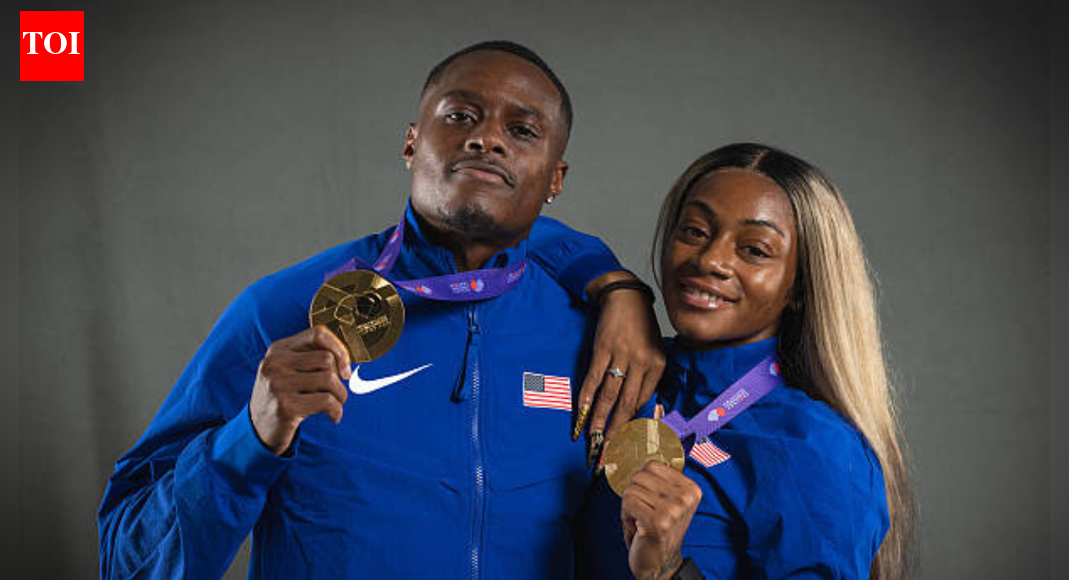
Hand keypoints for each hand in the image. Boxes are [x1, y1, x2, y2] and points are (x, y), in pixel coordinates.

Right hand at [249, 326, 350, 454]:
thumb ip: (312, 358)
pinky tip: (333, 417)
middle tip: (336, 392)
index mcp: (278, 349)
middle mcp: (274, 363)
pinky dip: (337, 410)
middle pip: (327, 359)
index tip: (344, 369)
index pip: (318, 334)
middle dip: (339, 378)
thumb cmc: (284, 396)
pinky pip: (327, 402)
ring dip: (340, 395)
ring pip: (329, 379)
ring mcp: (277, 385)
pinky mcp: (285, 407)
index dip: (339, 349)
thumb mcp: (289, 370)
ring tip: (335, 405)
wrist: (259, 429)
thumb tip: (345, 361)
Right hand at [576, 272, 665, 448]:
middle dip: (616, 433)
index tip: (625, 446)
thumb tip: (636, 408)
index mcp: (657, 366)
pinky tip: (581, 414)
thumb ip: (647, 378)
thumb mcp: (654, 350)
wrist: (625, 295)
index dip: (632, 427)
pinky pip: (593, 379)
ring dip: (599, 421)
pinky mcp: (603, 349)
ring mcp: (621, 356)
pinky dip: (585, 398)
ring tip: (593, 442)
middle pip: (627, 406)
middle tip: (608, 455)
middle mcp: (642, 363)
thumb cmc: (640, 326)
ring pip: (609, 396)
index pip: (643, 404)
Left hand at [621, 461, 701, 579]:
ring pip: (631, 489)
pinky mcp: (658, 521)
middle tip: (644, 513)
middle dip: (635, 495)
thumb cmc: (658, 530)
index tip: (651, 501)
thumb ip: (660, 480)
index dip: (644, 483)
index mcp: (691, 489)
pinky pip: (627, 502)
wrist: (659, 563)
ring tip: (641, 521)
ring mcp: (673, 509)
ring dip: (629, 507)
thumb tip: (642, 451)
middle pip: (640, 475)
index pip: (652, 465)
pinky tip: (637, 527)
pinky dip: (626, 516)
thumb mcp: (667, 501)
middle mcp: (685, 497)